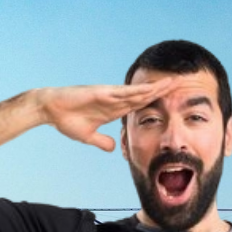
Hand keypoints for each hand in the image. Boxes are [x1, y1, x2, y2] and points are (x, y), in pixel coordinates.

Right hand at [34, 79, 176, 151]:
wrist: (49, 110)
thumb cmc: (66, 120)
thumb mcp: (88, 136)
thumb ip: (102, 141)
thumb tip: (114, 148)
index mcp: (114, 109)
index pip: (140, 105)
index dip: (156, 102)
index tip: (172, 101)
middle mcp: (115, 100)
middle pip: (144, 95)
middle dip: (162, 91)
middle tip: (181, 85)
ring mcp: (109, 95)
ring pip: (137, 91)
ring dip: (155, 87)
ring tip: (173, 82)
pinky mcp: (100, 93)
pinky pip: (122, 92)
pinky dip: (136, 90)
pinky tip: (150, 89)